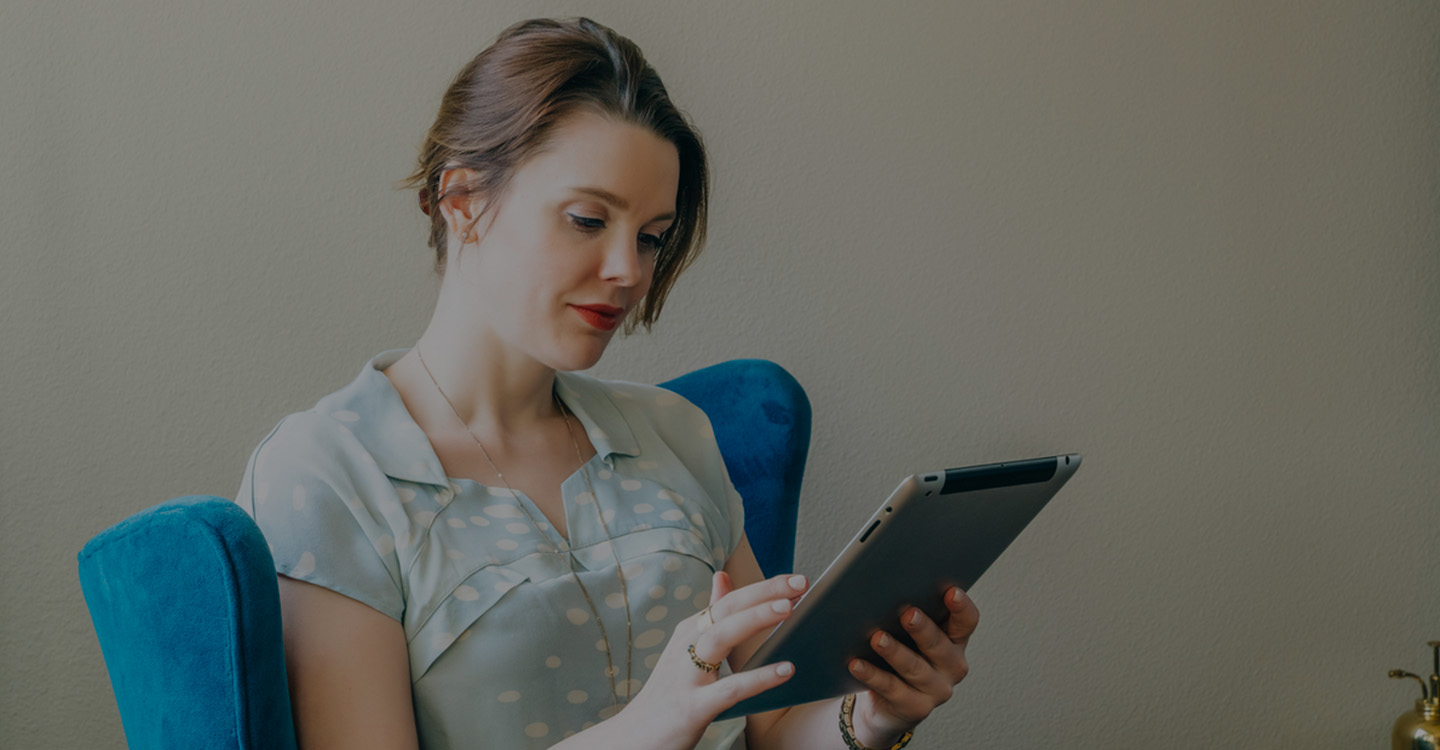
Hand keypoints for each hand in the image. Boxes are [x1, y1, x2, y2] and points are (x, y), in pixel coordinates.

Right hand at [618, 570, 808, 747]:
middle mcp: (685, 647)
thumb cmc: (669, 693)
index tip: (795, 580)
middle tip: (800, 583)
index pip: (728, 601)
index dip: (762, 588)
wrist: (633, 738)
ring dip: (755, 619)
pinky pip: (730, 689)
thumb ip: (709, 615)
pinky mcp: (692, 708)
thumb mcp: (686, 649)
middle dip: (763, 593)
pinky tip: (785, 670)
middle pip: (726, 610)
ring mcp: (686, 677)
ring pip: (721, 638)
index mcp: (689, 632)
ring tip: (789, 609)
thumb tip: (723, 576)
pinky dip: (759, 678)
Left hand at [845, 587, 979, 744]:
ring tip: (876, 637)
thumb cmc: (899, 651)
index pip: (968, 621)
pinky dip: (871, 674)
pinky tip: (855, 663)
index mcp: (955, 639)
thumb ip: (908, 607)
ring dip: (895, 652)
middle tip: (907, 612)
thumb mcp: (907, 630)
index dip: (962, 606)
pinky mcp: (914, 708)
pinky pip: (891, 689)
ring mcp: (936, 690)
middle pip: (941, 645)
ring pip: (915, 668)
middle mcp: (953, 665)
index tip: (950, 591)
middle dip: (923, 629)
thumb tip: (885, 576)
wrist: (887, 700)